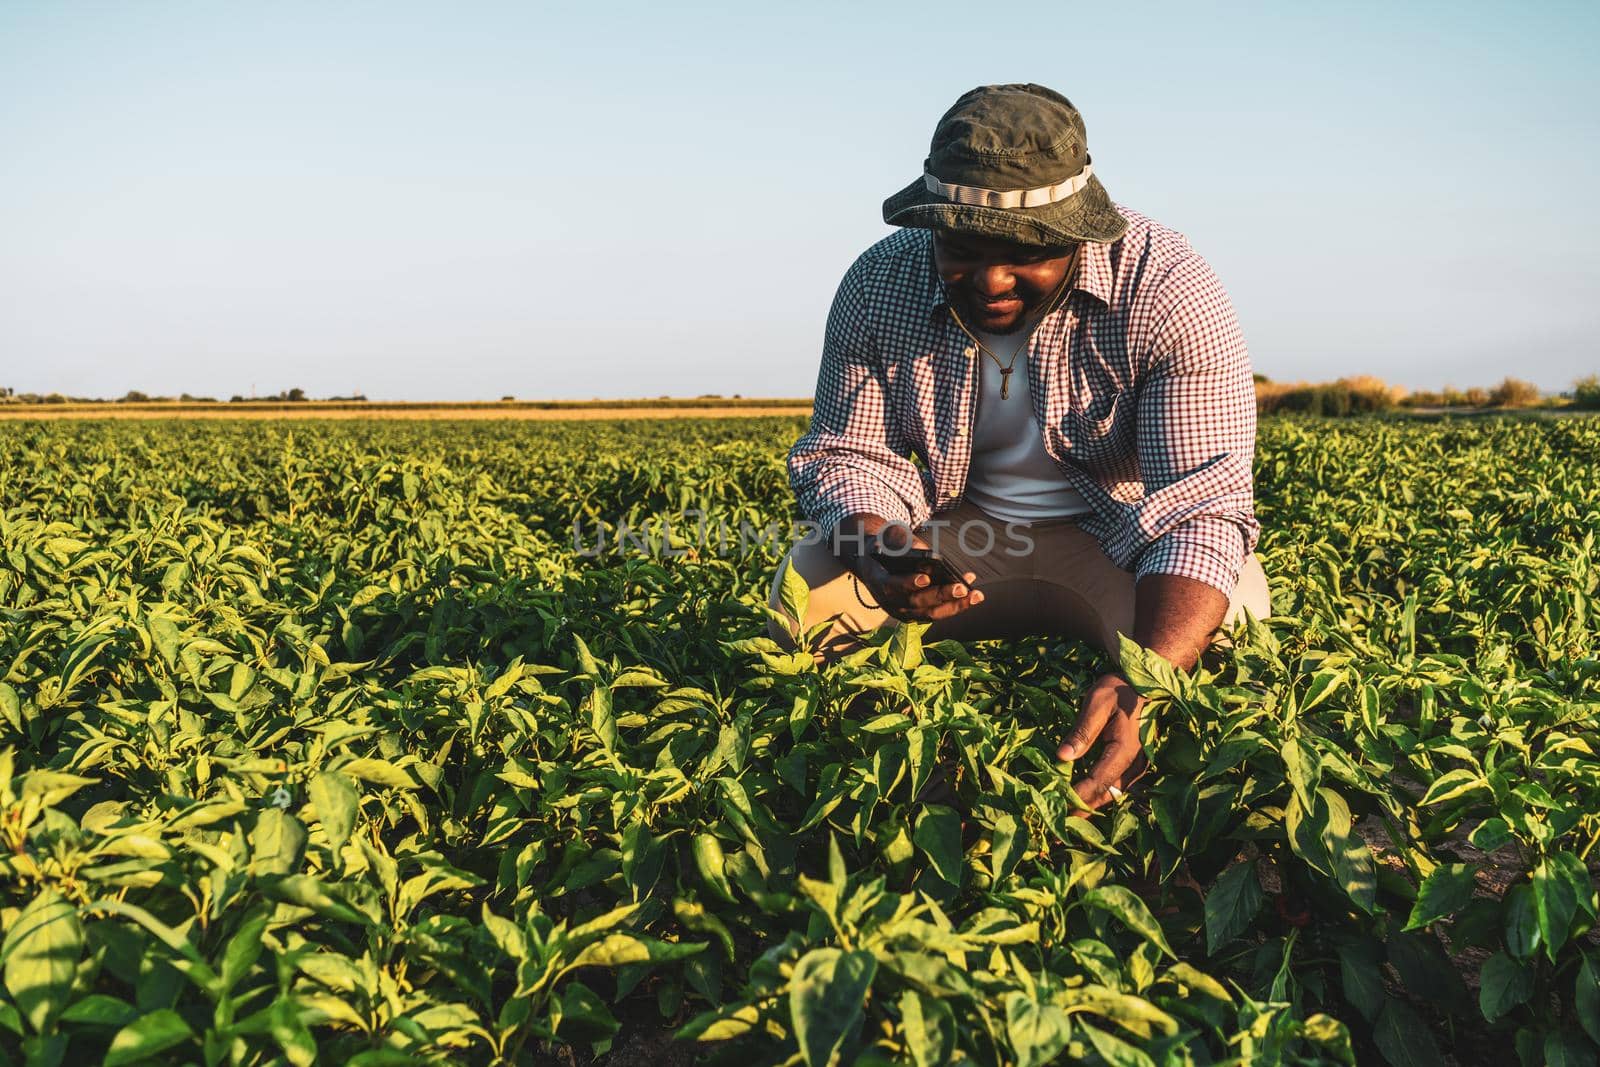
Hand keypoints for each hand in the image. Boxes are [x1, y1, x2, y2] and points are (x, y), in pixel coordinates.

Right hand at [836, 513, 983, 623]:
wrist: (873, 561)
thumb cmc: (885, 546)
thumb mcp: (890, 539)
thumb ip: (905, 546)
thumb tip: (931, 558)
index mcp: (877, 580)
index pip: (892, 586)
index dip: (908, 583)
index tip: (926, 578)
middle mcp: (889, 602)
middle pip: (916, 603)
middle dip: (941, 595)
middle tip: (961, 587)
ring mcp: (902, 611)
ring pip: (930, 613)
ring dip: (955, 605)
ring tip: (976, 595)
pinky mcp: (914, 614)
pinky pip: (936, 613)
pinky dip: (954, 605)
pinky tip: (972, 595)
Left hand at [1057, 673, 1149, 815]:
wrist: (1146, 686)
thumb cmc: (1120, 691)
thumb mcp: (1097, 703)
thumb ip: (1081, 732)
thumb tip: (1061, 758)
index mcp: (1124, 750)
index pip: (1096, 782)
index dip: (1075, 799)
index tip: (1056, 812)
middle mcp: (1134, 765)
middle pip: (1104, 796)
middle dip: (1080, 813)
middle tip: (1055, 831)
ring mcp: (1137, 769)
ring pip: (1110, 796)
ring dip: (1088, 809)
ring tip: (1064, 822)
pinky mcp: (1133, 768)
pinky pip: (1114, 789)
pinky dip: (1096, 798)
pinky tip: (1079, 805)